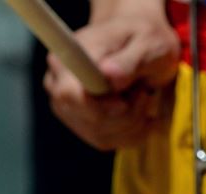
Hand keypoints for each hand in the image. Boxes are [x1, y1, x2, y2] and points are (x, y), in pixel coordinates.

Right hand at [43, 6, 178, 150]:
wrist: (141, 46)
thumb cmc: (144, 40)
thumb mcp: (147, 43)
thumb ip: (129, 60)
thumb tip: (109, 75)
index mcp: (67, 58)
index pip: (70, 96)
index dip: (100, 107)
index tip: (125, 101)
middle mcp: (59, 85)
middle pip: (90, 122)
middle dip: (127, 115)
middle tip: (144, 90)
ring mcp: (69, 109)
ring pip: (102, 137)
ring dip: (134, 123)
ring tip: (143, 95)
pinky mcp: (84, 126)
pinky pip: (111, 143)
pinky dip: (135, 132)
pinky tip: (141, 111)